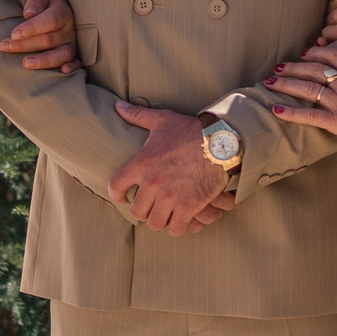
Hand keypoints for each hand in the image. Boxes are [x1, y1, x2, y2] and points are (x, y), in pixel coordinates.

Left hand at [0, 0, 80, 73]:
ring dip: (44, 60)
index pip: (50, 20)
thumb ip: (35, 2)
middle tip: (5, 47)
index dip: (32, 28)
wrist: (55, 14)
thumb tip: (29, 14)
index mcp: (63, 12)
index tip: (14, 34)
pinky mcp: (75, 57)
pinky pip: (78, 64)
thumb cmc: (43, 7)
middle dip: (26, 44)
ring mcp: (73, 45)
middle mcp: (70, 30)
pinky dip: (73, 68)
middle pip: (50, 39)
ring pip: (63, 55)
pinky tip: (63, 72)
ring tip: (25, 63)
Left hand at [109, 103, 227, 235]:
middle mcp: (153, 183)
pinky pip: (176, 229)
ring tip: (165, 214)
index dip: (117, 195)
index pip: (116, 187)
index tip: (123, 197)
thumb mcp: (162, 120)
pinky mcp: (189, 207)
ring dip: (160, 220)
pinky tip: (181, 219)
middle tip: (150, 206)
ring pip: (155, 223)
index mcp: (141, 163)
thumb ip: (137, 115)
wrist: (220, 142)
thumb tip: (117, 106)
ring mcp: (171, 197)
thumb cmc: (190, 131)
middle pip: (136, 212)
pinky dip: (178, 227)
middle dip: (143, 211)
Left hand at [269, 39, 336, 160]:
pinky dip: (291, 112)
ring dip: (286, 84)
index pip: (333, 56)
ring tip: (270, 81)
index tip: (305, 52)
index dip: (316, 52)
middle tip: (278, 66)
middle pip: (314, 70)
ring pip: (308, 89)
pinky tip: (275, 108)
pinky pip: (310, 116)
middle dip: (293, 67)